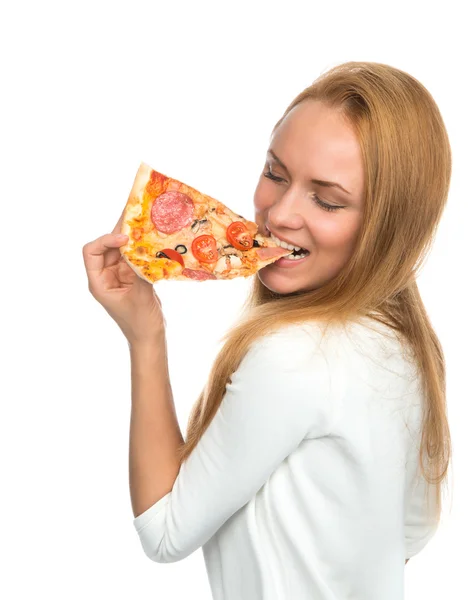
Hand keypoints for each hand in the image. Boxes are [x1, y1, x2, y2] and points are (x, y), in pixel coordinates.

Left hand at [83, 206, 165, 345]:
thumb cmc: (139, 323)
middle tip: (135, 216)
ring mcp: (119, 276)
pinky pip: (134, 258)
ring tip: (144, 223)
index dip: (105, 241)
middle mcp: (106, 276)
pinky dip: (142, 249)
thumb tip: (143, 250)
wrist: (149, 338)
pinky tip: (153, 240)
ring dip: (132, 239)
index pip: (91, 253)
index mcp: (98, 283)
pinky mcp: (132, 277)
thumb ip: (139, 273)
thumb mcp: (140, 297)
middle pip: (107, 247)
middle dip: (119, 233)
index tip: (124, 238)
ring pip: (121, 250)